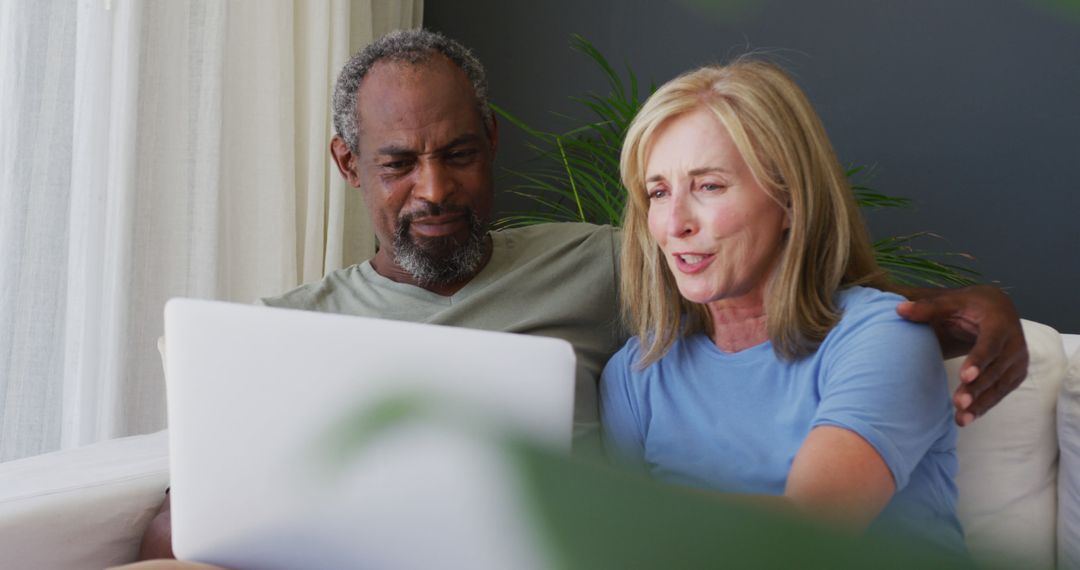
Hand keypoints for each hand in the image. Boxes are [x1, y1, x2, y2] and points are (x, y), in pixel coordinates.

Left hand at [895, 285, 1028, 425]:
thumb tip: (899, 309)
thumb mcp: (950, 302)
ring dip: (982, 403)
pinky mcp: (1015, 374)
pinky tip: (968, 417)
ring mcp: (1018, 361)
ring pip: (1000, 385)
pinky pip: (1001, 392)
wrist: (997, 309)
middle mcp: (1015, 343)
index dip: (979, 360)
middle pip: (996, 369)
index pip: (991, 344)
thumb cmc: (969, 305)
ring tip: (962, 418)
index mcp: (1000, 322)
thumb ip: (927, 307)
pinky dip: (986, 405)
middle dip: (978, 388)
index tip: (964, 377)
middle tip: (958, 404)